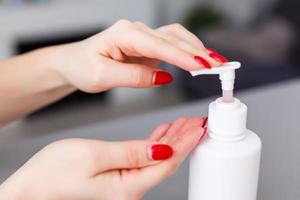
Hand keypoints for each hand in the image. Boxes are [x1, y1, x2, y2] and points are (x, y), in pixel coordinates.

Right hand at [0, 117, 206, 199]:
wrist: (33, 187)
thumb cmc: (53, 173)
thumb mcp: (93, 156)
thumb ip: (131, 153)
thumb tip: (162, 149)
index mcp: (127, 186)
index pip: (167, 162)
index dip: (186, 143)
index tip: (200, 127)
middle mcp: (130, 187)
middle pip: (166, 160)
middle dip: (185, 139)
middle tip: (199, 121)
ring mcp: (125, 182)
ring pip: (158, 157)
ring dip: (173, 139)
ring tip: (186, 123)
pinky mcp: (118, 174)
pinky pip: (144, 157)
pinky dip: (156, 142)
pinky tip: (163, 132)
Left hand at [50, 20, 227, 92]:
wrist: (75, 63)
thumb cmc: (83, 67)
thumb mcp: (103, 76)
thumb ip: (134, 77)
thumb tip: (163, 77)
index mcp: (124, 34)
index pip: (160, 45)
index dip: (183, 56)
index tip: (203, 66)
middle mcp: (136, 31)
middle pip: (173, 38)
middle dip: (198, 52)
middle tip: (220, 65)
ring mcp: (143, 37)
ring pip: (176, 38)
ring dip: (197, 49)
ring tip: (216, 63)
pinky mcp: (147, 46)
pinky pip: (172, 45)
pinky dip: (188, 52)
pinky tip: (199, 60)